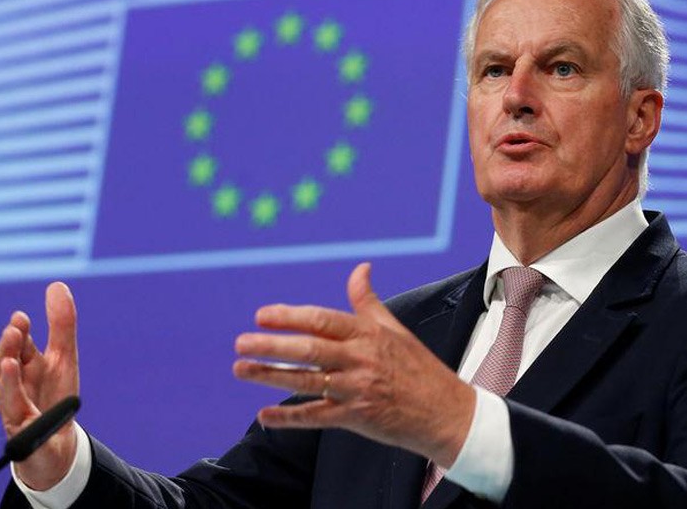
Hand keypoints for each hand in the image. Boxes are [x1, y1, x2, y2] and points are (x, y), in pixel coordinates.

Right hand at [0, 282, 79, 490]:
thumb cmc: (54, 397)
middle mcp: (17, 387)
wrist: (55, 445)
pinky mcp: (24, 439)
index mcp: (27, 366)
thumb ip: (61, 325)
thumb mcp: (64, 358)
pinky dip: (21, 421)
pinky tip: (23, 411)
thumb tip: (56, 284)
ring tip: (9, 362)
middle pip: (4, 366)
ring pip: (5, 396)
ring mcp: (17, 412)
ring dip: (7, 380)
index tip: (21, 317)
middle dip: (7, 349)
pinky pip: (20, 430)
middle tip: (14, 330)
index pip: (17, 344)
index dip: (17, 331)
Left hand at [233, 263, 475, 467]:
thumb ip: (367, 300)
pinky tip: (264, 415)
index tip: (262, 316)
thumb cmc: (418, 367)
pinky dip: (289, 417)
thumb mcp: (394, 328)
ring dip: (270, 377)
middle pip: (309, 350)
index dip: (290, 317)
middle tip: (240, 343)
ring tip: (241, 370)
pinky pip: (316, 417)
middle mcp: (361, 360)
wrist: (446, 411)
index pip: (322, 320)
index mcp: (368, 334)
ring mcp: (358, 390)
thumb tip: (360, 268)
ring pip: (306, 382)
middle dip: (271, 346)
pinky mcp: (356, 418)